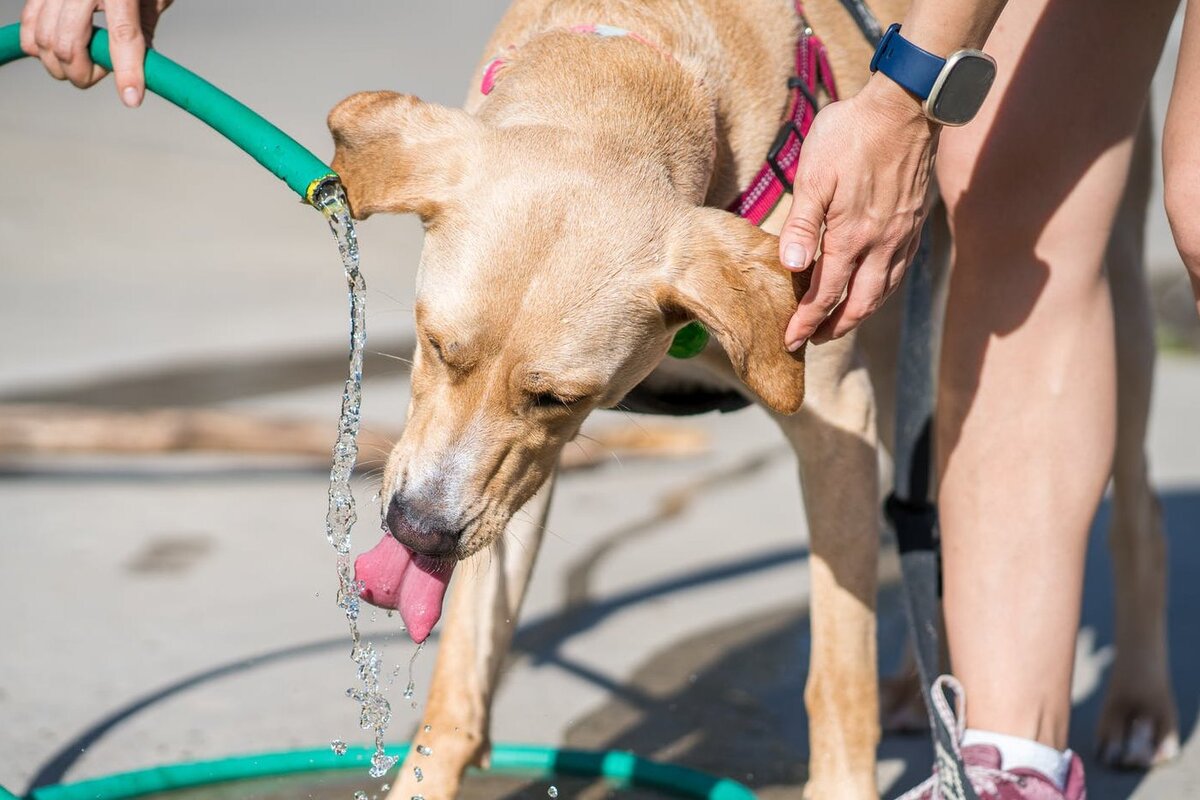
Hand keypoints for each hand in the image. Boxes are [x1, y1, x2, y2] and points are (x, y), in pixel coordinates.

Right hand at [19, 0, 172, 106]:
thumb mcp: (152, 0)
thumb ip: (143, 32)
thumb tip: (137, 72)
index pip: (123, 35)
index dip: (127, 72)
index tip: (131, 99)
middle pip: (69, 45)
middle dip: (84, 73)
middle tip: (101, 73)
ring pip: (44, 40)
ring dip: (61, 66)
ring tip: (83, 63)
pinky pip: (29, 27)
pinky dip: (40, 48)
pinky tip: (59, 52)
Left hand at [780, 73, 938, 349]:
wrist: (904, 106)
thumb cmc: (851, 134)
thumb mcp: (814, 174)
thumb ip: (802, 224)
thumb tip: (791, 267)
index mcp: (851, 236)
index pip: (826, 294)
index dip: (806, 321)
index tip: (790, 340)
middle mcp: (881, 244)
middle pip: (859, 304)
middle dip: (834, 328)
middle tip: (812, 340)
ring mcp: (902, 235)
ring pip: (882, 292)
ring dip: (860, 314)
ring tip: (839, 322)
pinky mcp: (914, 224)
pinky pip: (898, 272)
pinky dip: (881, 291)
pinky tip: (872, 288)